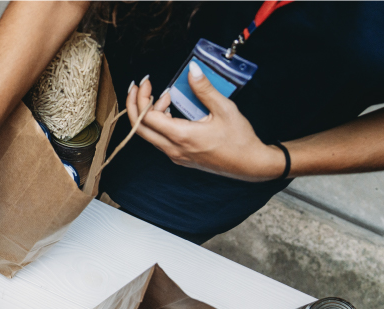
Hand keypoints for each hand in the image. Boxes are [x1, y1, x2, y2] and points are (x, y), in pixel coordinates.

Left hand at [126, 63, 284, 181]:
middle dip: (134, 105)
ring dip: (148, 114)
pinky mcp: (179, 157)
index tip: (147, 81)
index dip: (142, 97)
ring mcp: (175, 155)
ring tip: (162, 96)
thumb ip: (205, 89)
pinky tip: (169, 110)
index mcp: (181, 137)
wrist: (249, 164)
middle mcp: (173, 149)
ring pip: (149, 135)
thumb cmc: (239, 139)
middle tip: (138, 87)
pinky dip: (158, 123)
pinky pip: (159, 140)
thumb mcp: (224, 109)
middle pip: (139, 129)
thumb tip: (192, 69)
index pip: (147, 117)